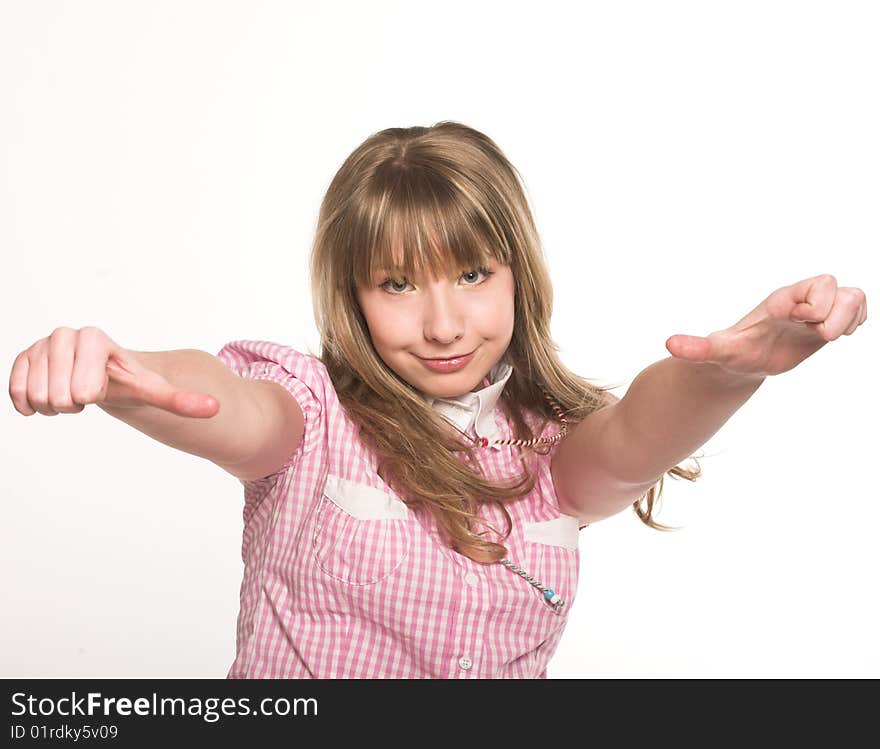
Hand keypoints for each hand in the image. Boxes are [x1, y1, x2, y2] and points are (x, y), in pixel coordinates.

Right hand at [9, 326, 218, 416]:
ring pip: (37, 395)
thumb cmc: (128, 381)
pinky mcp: (21, 358)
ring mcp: (40, 346)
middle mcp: (64, 336)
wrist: (102, 376)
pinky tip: (45, 399)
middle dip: (73, 403)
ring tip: (71, 393)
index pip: (83, 388)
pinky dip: (29, 405)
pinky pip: (15, 393)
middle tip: (87, 393)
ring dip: (54, 405)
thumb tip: (215, 408)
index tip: (101, 387)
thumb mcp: (154, 391)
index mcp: (94, 339)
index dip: (92, 395)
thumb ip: (182, 400)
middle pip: (58, 395)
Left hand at [664, 274, 866, 376]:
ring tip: (832, 336)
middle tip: (822, 336)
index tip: (805, 326)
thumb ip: (698, 348)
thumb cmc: (731, 353)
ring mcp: (815, 312)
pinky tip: (838, 337)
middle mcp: (800, 302)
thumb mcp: (716, 353)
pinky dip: (857, 320)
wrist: (741, 362)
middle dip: (840, 312)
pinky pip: (855, 308)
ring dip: (853, 315)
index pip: (817, 286)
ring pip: (853, 295)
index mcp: (780, 302)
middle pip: (838, 286)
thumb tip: (669, 345)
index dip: (818, 306)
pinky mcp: (825, 323)